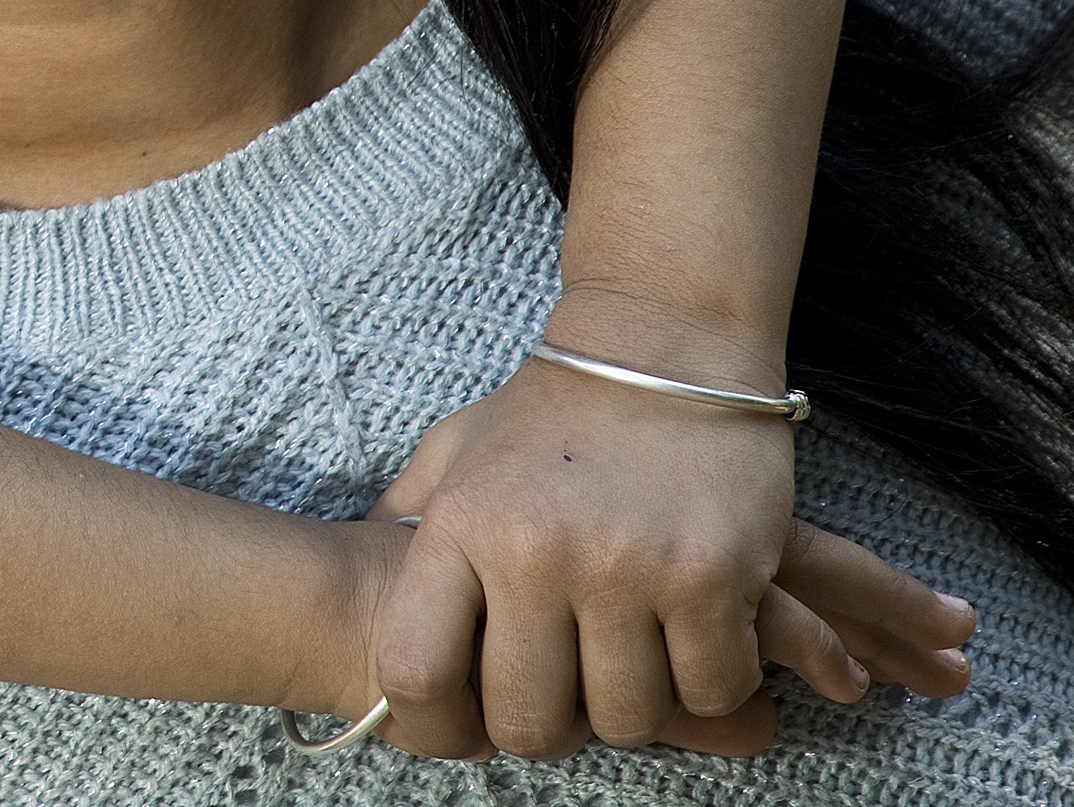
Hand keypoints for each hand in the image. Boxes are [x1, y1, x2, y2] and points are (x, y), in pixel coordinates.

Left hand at [363, 364, 973, 760]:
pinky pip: (711, 689)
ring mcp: (626, 567)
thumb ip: (407, 518)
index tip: (469, 721)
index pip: (415, 672)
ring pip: (628, 718)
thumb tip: (359, 575)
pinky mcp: (713, 576)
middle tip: (573, 695)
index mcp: (461, 525)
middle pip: (530, 721)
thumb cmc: (551, 411)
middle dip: (552, 729)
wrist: (663, 344)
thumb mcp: (456, 450)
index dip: (437, 721)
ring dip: (639, 705)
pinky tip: (704, 637)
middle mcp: (536, 552)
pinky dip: (714, 682)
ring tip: (639, 657)